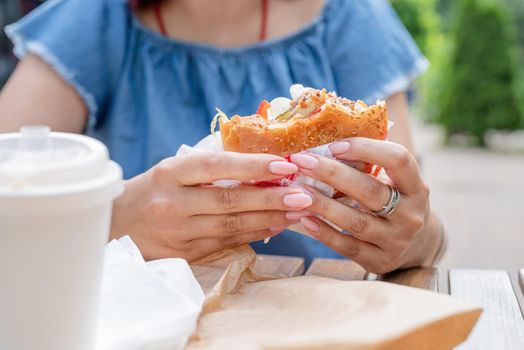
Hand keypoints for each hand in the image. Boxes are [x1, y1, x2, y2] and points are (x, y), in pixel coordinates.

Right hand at [111, 151, 312, 260]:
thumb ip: (210, 167)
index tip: (283, 164)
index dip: (251, 165)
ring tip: (298, 210)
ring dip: (269, 217)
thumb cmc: (154, 189)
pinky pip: (226, 243)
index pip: (215, 167)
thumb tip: (262, 164)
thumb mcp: (173, 169)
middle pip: (228, 201)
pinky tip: (276, 225)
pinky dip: (254, 234)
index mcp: (169, 173)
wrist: (116, 224)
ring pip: (232, 226)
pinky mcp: (183, 253)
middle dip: (271, 197)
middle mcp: (171, 203)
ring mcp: (177, 232)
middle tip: (303, 193)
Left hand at [289, 138, 440, 273]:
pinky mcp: (380, 261)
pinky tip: (303, 218)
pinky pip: (347, 247)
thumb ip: (370, 164)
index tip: (335, 145)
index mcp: (416, 187)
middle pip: (370, 190)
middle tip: (301, 161)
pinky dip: (323, 233)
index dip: (367, 149)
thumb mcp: (394, 182)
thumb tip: (325, 139)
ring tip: (297, 190)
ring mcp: (396, 241)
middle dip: (332, 174)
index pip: (399, 160)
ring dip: (323, 204)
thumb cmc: (395, 202)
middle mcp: (410, 214)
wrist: (416, 247)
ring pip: (355, 221)